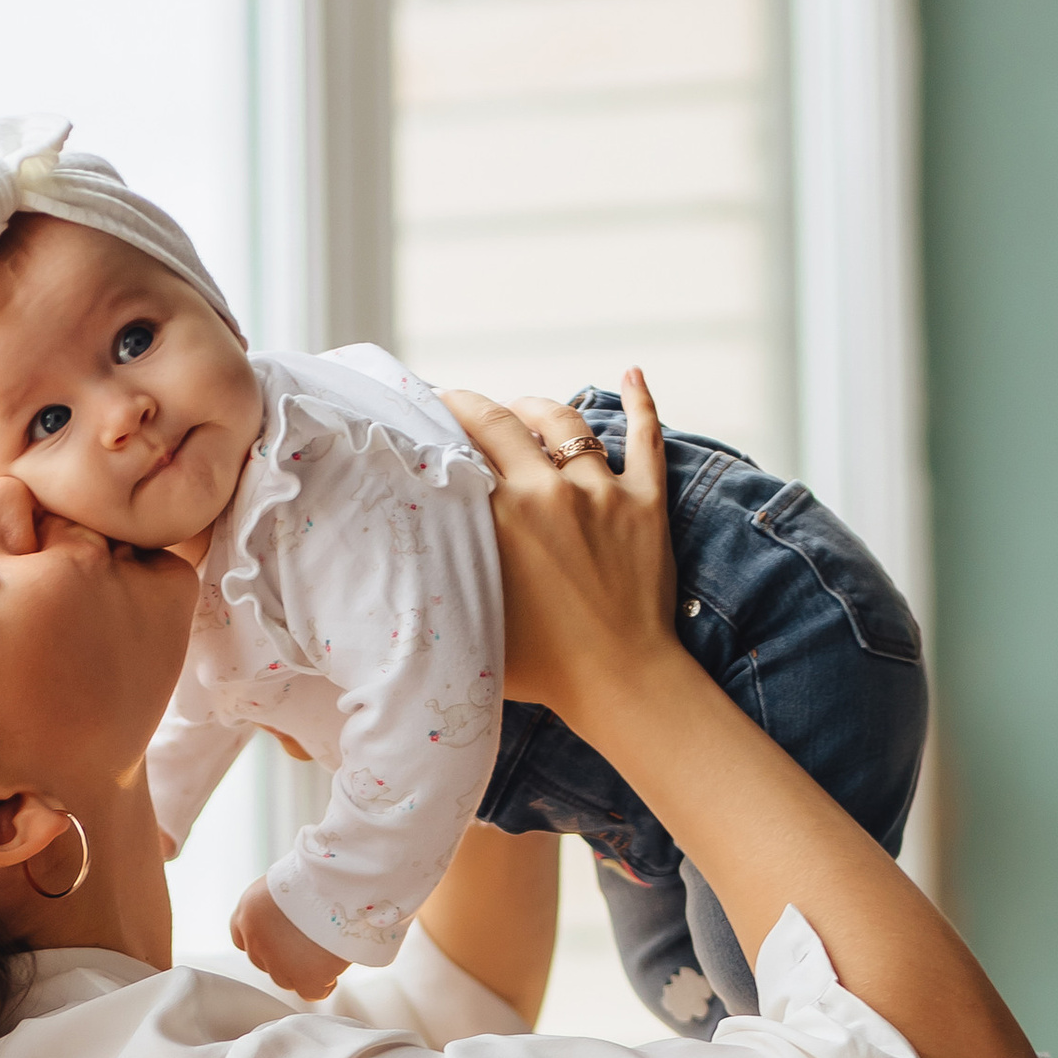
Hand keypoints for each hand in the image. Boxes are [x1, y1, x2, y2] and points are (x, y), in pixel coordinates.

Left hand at [231, 875, 348, 999]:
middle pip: (264, 962)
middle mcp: (256, 937)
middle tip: (310, 942)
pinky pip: (311, 992)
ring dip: (303, 970)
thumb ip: (277, 907)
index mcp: (249, 910)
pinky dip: (323, 984)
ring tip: (325, 950)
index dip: (266, 941)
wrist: (341, 880)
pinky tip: (333, 968)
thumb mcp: (286, 883)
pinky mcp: (306, 976)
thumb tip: (288, 926)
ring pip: (285, 979)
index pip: (243, 938)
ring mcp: (279, 960)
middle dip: (284, 957)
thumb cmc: (321, 874)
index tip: (283, 937)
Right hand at [437, 368, 679, 739]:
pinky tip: (634, 374)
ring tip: (525, 409)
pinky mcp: (646, 503)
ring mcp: (602, 491)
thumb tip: (410, 554)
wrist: (621, 682)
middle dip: (478, 407)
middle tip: (461, 406)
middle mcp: (549, 490)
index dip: (441, 422)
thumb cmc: (541, 668)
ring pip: (567, 424)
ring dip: (539, 408)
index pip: (462, 446)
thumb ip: (445, 574)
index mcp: (502, 515)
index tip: (425, 415)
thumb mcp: (472, 617)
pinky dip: (641, 402)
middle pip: (506, 421)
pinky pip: (645, 438)